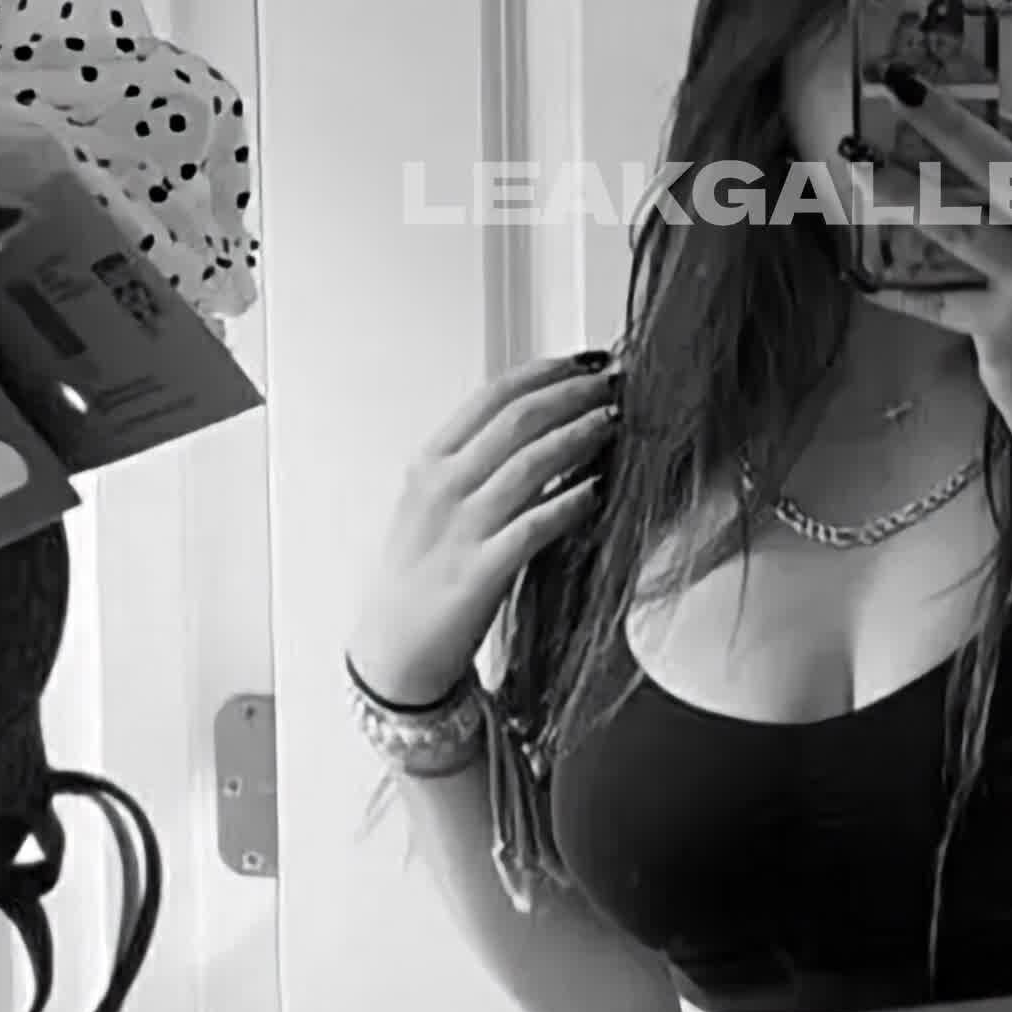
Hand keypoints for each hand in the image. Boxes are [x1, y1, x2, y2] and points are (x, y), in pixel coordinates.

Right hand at [352, 351, 620, 704]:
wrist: (394, 650)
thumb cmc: (421, 574)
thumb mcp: (435, 503)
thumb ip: (477, 463)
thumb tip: (542, 424)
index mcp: (430, 463)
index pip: (493, 395)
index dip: (547, 371)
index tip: (587, 360)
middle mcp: (442, 488)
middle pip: (518, 419)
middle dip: (574, 393)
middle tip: (616, 383)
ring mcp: (461, 529)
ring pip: (530, 464)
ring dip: (581, 436)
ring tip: (616, 422)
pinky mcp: (481, 573)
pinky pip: (536, 526)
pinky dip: (571, 503)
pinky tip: (600, 490)